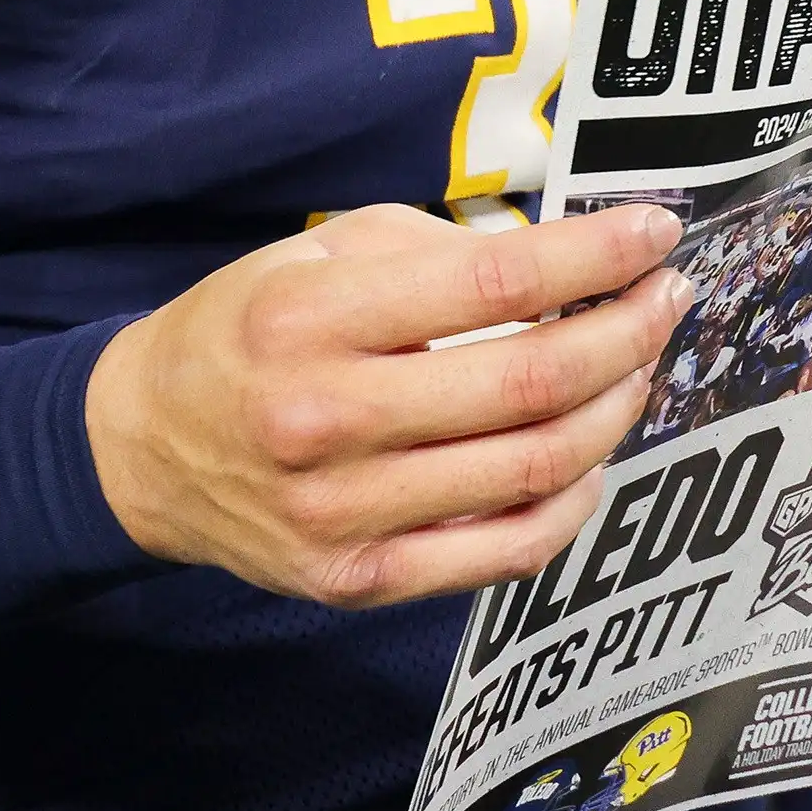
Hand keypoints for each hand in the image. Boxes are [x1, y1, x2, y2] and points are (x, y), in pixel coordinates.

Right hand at [84, 203, 689, 608]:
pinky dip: (573, 500)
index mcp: (312, 318)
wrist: (145, 449)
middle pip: (530, 381)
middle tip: (666, 298)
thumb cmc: (247, 334)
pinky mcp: (360, 578)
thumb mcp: (318, 254)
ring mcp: (344, 512)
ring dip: (613, 409)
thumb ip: (440, 251)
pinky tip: (591, 455)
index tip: (654, 232)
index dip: (596, 255)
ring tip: (637, 366)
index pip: (495, 281)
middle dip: (628, 332)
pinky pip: (508, 550)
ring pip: (534, 465)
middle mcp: (326, 418)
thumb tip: (571, 261)